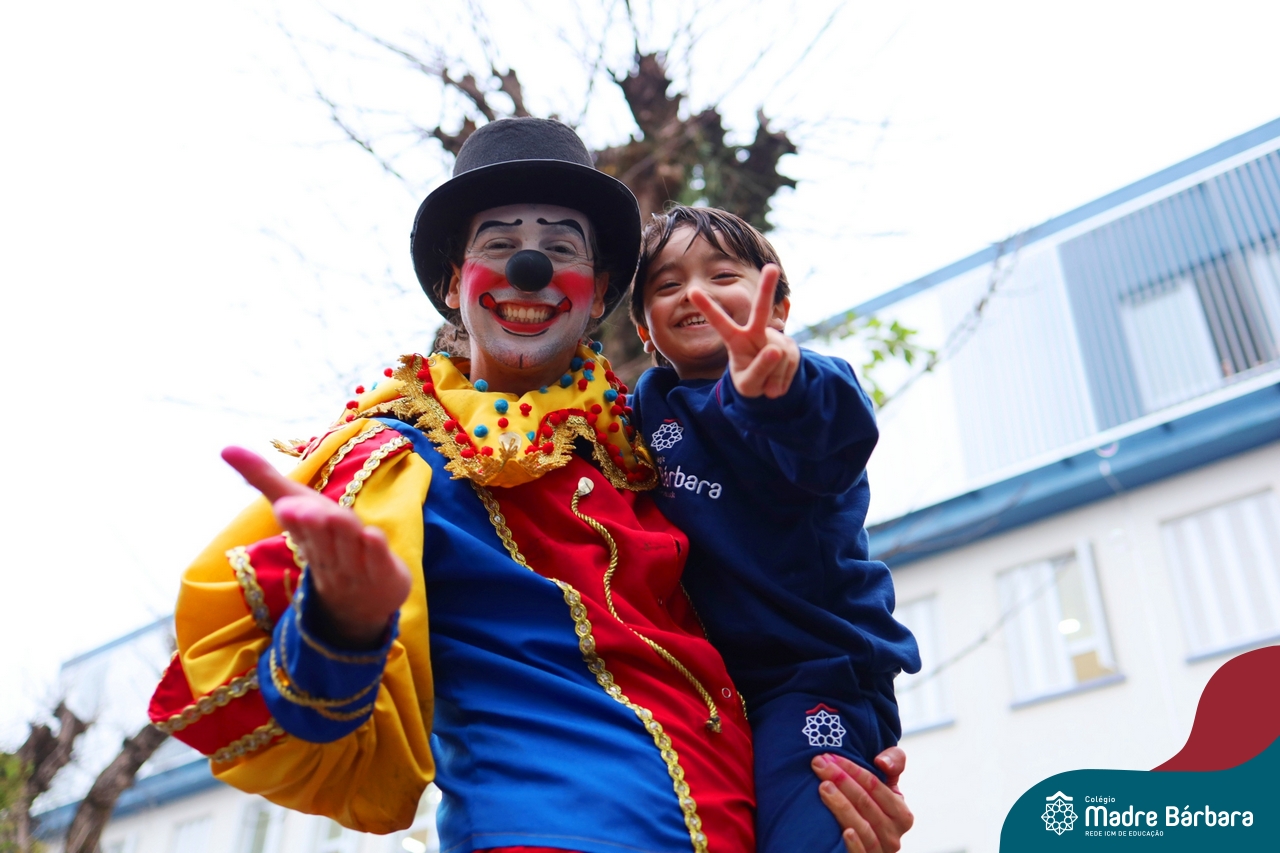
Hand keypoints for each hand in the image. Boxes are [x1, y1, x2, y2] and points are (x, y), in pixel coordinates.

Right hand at [222, 446, 411, 647]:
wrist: (358, 600)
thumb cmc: (325, 543)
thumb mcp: (297, 508)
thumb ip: (263, 479)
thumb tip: (225, 448)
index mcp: (306, 539)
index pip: (298, 529)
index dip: (294, 518)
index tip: (286, 505)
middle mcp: (328, 554)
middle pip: (320, 540)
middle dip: (312, 525)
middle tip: (302, 509)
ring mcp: (357, 566)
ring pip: (348, 548)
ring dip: (341, 532)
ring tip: (332, 515)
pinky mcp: (384, 572)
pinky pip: (378, 561)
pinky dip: (375, 549)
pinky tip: (373, 534)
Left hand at [687, 263, 799, 398]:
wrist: (770, 388)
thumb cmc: (751, 381)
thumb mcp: (749, 385)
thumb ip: (758, 371)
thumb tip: (775, 350)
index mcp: (735, 340)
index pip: (719, 322)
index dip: (707, 307)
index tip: (691, 290)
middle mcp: (755, 333)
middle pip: (760, 309)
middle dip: (766, 288)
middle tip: (772, 267)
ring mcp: (775, 338)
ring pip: (776, 355)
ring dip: (772, 375)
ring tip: (766, 379)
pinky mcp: (791, 347)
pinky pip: (790, 363)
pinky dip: (784, 379)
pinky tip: (777, 378)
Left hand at [813, 747, 913, 852]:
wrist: (867, 846)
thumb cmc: (874, 810)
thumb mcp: (889, 787)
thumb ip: (894, 763)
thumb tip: (882, 761)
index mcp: (902, 814)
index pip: (875, 785)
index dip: (852, 768)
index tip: (830, 756)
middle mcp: (894, 835)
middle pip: (865, 802)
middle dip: (840, 779)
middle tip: (819, 764)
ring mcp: (881, 851)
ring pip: (862, 826)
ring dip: (841, 805)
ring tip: (823, 787)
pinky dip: (854, 844)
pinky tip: (844, 832)